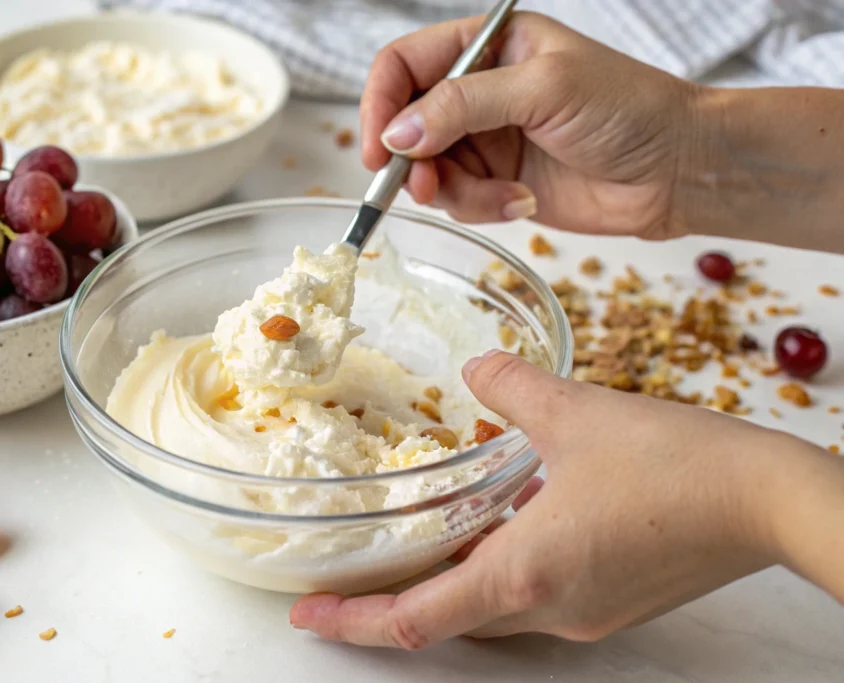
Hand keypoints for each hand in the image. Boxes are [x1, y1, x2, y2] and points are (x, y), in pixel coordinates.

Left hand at [289, 351, 804, 647]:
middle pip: (447, 621)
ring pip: (491, 609)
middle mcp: (547, 609)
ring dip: (448, 583)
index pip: (414, 621)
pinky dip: (500, 570)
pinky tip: (503, 523)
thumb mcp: (575, 412)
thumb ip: (508, 388)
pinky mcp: (612, 600)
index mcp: (523, 576)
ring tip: (414, 543)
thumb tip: (476, 366)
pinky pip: (534, 595)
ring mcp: (584, 611)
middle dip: (392, 602)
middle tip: (347, 575)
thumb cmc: (677, 467)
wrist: (769, 501)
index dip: (353, 623)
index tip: (309, 614)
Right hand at [360, 12, 701, 238]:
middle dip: (411, 159)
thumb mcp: (542, 90)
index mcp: (487, 47)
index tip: (378, 148)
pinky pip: (459, 201)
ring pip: (428, 170)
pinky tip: (523, 201)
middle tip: (426, 185)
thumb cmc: (628, 108)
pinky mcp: (497, 184)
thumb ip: (463, 105)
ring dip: (452, 191)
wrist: (678, 170)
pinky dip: (480, 207)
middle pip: (406, 123)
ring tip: (498, 196)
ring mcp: (487, 140)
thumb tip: (396, 133)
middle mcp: (478, 91)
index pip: (405, 64)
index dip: (381, 103)